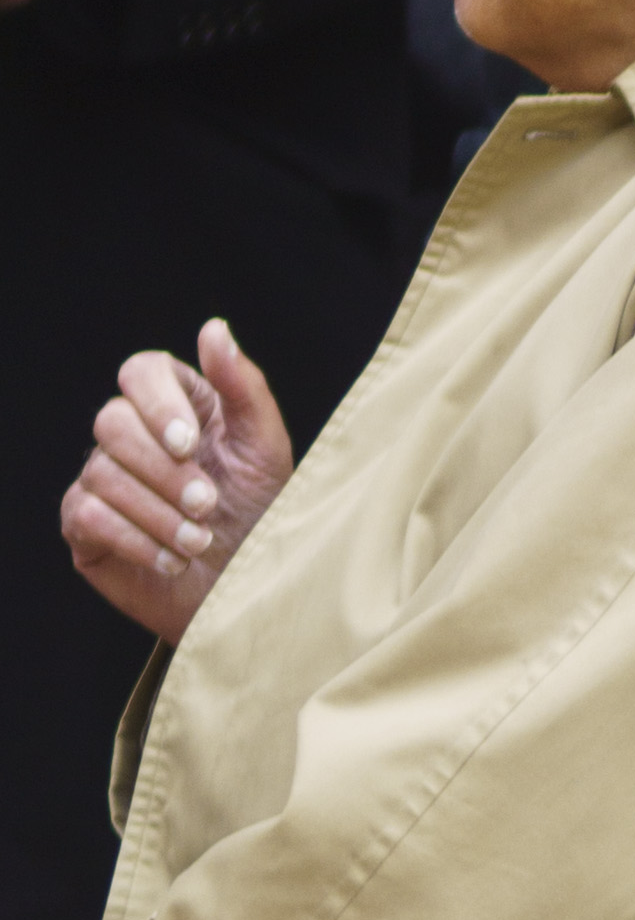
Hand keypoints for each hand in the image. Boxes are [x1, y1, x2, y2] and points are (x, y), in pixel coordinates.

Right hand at [61, 319, 294, 643]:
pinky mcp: (83, 525)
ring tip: (200, 542)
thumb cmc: (262, 516)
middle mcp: (131, 436)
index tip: (191, 444)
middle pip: (112, 422)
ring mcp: (100, 479)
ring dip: (161, 514)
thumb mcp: (266, 450)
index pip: (140, 372)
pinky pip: (88, 515)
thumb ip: (243, 386)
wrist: (249, 591)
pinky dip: (136, 540)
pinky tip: (171, 560)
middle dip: (166, 471)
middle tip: (209, 506)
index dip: (158, 403)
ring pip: (103, 473)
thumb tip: (214, 328)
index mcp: (175, 407)